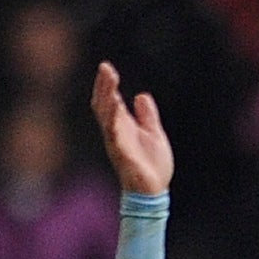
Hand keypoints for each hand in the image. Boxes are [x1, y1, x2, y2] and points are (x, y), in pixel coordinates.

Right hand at [91, 61, 173, 194]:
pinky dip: (114, 122)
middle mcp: (116, 132)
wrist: (154, 192)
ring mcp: (117, 143)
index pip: (111, 101)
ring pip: (107, 117)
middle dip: (104, 86)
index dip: (108, 85)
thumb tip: (141, 95)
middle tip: (106, 68)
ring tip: (109, 81)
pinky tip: (115, 109)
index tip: (107, 67)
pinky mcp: (123, 155)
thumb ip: (147, 116)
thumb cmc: (151, 165)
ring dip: (107, 98)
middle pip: (105, 105)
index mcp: (123, 126)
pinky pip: (115, 137)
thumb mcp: (153, 134)